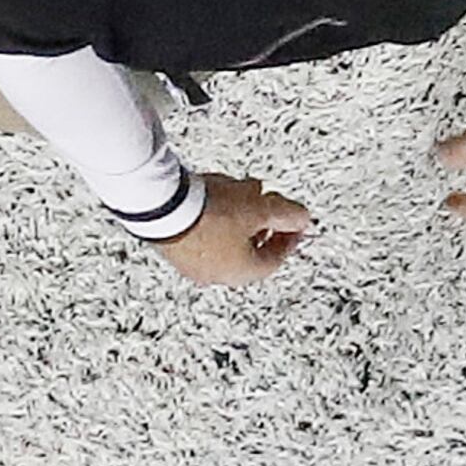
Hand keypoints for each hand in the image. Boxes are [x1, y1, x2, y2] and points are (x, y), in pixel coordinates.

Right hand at [156, 172, 312, 285]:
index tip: (294, 221)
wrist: (162, 207)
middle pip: (249, 249)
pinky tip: (213, 193)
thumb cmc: (210, 215)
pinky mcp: (172, 245)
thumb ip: (287, 215)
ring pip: (225, 239)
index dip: (289, 237)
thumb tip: (303, 218)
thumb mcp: (260, 209)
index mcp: (241, 272)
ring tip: (239, 191)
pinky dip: (214, 216)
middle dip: (261, 222)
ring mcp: (190, 262)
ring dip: (238, 216)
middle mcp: (215, 273)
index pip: (276, 259)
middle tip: (266, 203)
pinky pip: (202, 232)